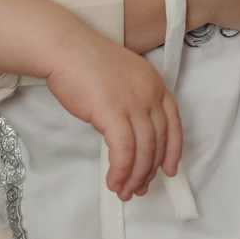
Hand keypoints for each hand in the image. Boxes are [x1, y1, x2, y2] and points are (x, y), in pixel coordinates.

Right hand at [47, 28, 183, 201]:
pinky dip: (121, 171)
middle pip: (159, 141)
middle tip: (139, 187)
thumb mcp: (123, 78)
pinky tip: (114, 181)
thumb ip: (133, 102)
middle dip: (149, 170)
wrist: (66, 48)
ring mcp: (133, 103)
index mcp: (155, 83)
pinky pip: (124, 151)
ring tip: (124, 190)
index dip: (173, 151)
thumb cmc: (86, 61)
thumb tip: (130, 134)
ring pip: (143, 150)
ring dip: (135, 176)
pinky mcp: (113, 113)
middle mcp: (150, 93)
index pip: (173, 124)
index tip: (169, 169)